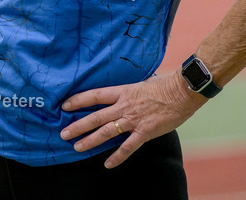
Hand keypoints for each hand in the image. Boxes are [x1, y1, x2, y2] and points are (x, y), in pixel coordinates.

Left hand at [59, 72, 204, 167]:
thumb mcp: (141, 82)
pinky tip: (107, 164)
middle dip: (77, 125)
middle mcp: (124, 106)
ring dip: (90, 140)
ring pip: (106, 132)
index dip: (78, 100)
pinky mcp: (144, 132)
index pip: (94, 95)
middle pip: (95, 116)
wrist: (182, 92)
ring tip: (77, 147)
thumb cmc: (164, 84)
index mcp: (122, 91)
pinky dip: (117, 156)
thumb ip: (129, 89)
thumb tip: (124, 89)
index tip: (64, 105)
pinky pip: (128, 147)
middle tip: (63, 134)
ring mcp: (133, 120)